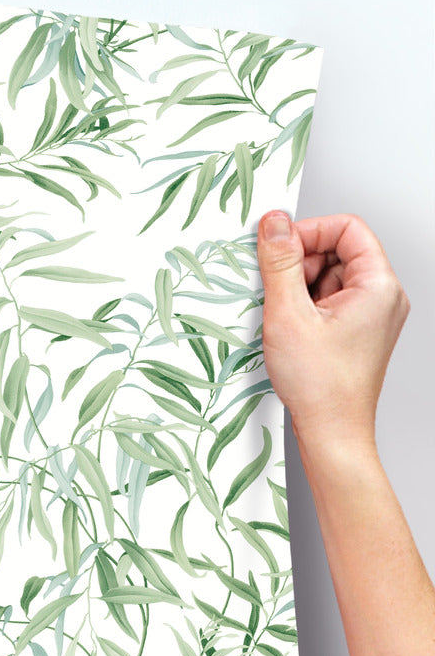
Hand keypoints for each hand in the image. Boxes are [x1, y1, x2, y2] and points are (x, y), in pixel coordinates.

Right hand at [256, 209, 409, 450]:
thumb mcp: (288, 314)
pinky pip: (328, 302)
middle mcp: (382, 298)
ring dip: (299, 288)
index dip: (308, 231)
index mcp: (378, 286)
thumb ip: (280, 263)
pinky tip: (290, 330)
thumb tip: (274, 224)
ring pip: (329, 278)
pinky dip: (304, 308)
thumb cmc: (321, 386)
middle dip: (300, 263)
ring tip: (284, 318)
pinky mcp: (356, 332)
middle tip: (275, 289)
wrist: (332, 432)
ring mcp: (371, 316)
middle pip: (337, 252)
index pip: (347, 229)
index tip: (277, 246)